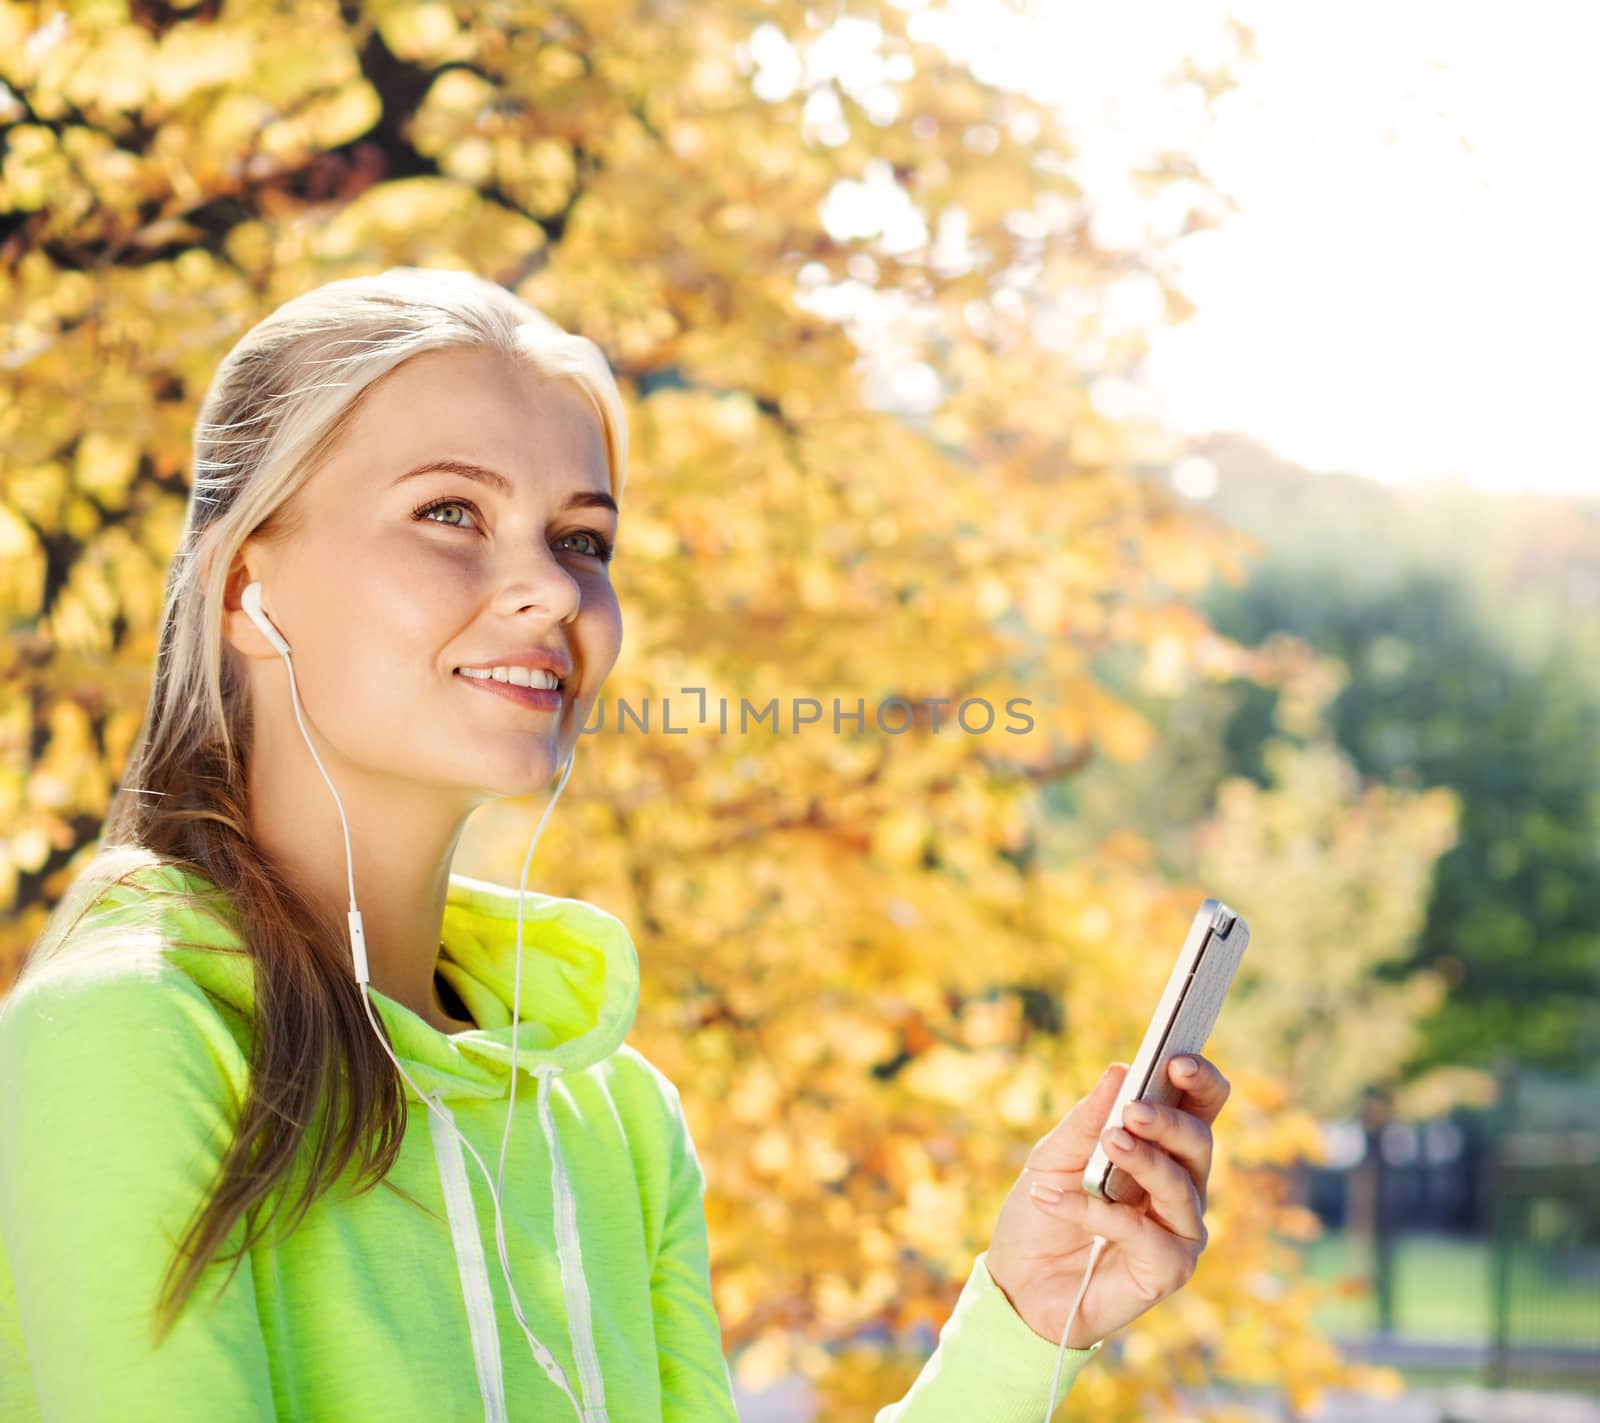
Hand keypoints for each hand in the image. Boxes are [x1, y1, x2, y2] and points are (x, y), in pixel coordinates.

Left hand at [983, 1055, 1230, 1348]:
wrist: (1017, 1281)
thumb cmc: (1043, 1211)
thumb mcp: (1054, 1155)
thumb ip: (1089, 1119)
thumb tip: (1121, 1070)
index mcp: (1162, 1150)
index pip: (1200, 1108)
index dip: (1199, 1080)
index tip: (1175, 1058)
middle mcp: (1182, 1188)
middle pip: (1200, 1143)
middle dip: (1169, 1121)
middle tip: (1133, 1110)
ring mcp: (1179, 1231)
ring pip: (1181, 1187)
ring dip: (1145, 1161)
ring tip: (1110, 1143)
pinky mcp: (1167, 1271)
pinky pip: (1143, 1235)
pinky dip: (1098, 1213)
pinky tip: (1055, 1199)